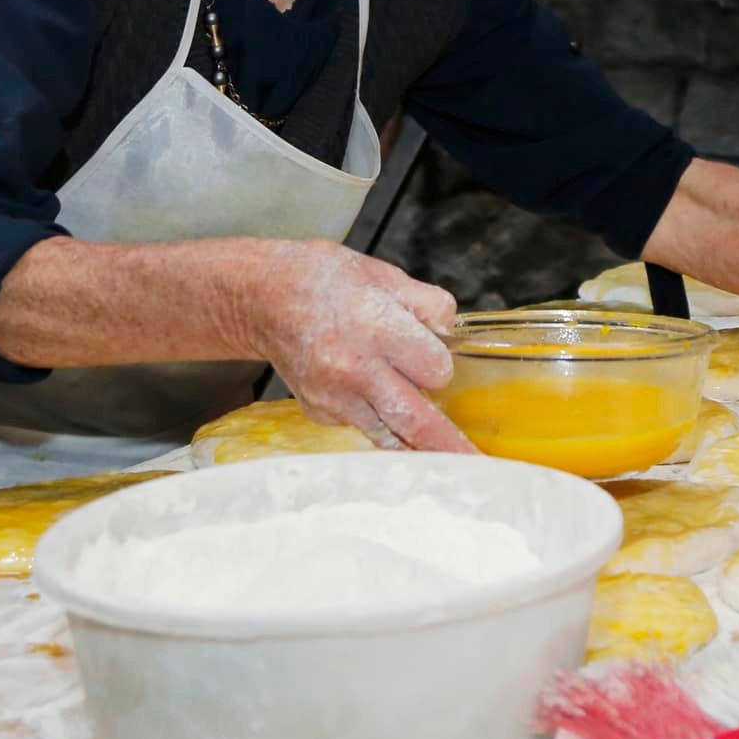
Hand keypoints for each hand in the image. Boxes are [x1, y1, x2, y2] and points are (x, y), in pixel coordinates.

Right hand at [241, 239, 473, 451]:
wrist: (262, 297)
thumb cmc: (324, 279)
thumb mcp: (383, 274)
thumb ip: (426, 304)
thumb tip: (451, 333)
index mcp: (375, 326)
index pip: (434, 369)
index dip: (441, 366)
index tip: (436, 359)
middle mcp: (354, 368)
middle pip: (415, 420)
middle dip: (449, 445)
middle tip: (476, 465)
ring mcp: (333, 396)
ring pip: (389, 434)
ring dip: (413, 439)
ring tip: (440, 453)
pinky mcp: (319, 412)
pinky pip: (363, 425)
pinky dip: (377, 418)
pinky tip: (371, 395)